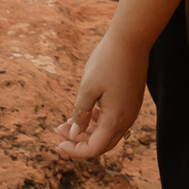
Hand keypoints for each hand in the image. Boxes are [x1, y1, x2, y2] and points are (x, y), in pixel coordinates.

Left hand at [56, 27, 147, 158]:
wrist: (132, 38)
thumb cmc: (107, 61)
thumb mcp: (87, 88)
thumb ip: (80, 114)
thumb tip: (74, 134)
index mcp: (115, 120)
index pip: (94, 149)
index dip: (74, 151)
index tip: (57, 144)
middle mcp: (126, 119)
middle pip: (102, 144)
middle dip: (79, 142)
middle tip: (59, 131)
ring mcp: (131, 110)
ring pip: (108, 133)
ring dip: (88, 131)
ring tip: (68, 122)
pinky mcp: (132, 101)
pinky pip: (115, 120)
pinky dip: (99, 122)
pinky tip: (88, 112)